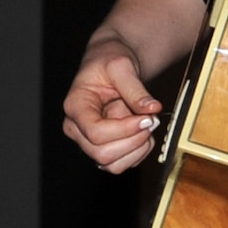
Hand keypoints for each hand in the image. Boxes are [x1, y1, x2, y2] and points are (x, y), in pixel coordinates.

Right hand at [62, 38, 163, 173]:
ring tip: (145, 124)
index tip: (146, 118)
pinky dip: (139, 152)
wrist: (110, 64)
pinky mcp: (104, 147)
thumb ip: (136, 89)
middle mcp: (77, 128)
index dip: (124, 130)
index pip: (95, 132)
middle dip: (133, 140)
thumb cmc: (108, 62)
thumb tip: (152, 108)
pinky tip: (143, 131)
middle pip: (102, 153)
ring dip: (137, 148)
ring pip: (112, 165)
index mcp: (75, 106)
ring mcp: (89, 141)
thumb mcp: (122, 66)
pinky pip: (123, 164)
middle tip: (150, 120)